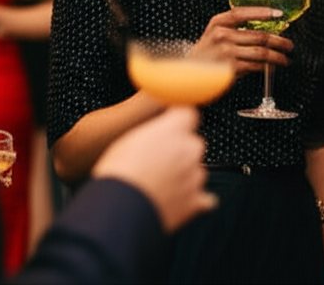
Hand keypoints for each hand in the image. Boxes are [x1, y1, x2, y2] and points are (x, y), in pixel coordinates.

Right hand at [92, 107, 216, 232]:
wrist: (120, 209)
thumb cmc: (119, 173)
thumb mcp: (130, 139)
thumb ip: (154, 133)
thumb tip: (158, 135)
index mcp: (174, 129)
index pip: (188, 113)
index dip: (179, 120)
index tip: (172, 124)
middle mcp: (191, 149)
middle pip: (193, 143)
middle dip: (180, 151)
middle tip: (157, 161)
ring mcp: (196, 175)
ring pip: (196, 170)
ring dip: (183, 175)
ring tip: (157, 185)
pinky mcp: (197, 200)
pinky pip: (204, 198)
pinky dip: (192, 198)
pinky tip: (176, 201)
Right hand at [190, 7, 292, 77]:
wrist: (189, 74)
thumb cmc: (206, 55)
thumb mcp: (214, 34)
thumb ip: (235, 29)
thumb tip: (265, 31)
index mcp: (218, 22)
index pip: (244, 12)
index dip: (264, 12)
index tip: (279, 14)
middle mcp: (222, 34)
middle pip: (259, 35)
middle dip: (279, 41)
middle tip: (289, 45)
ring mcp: (226, 51)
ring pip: (261, 52)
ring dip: (277, 56)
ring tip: (284, 59)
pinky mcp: (230, 68)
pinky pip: (256, 66)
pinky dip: (267, 67)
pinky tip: (272, 67)